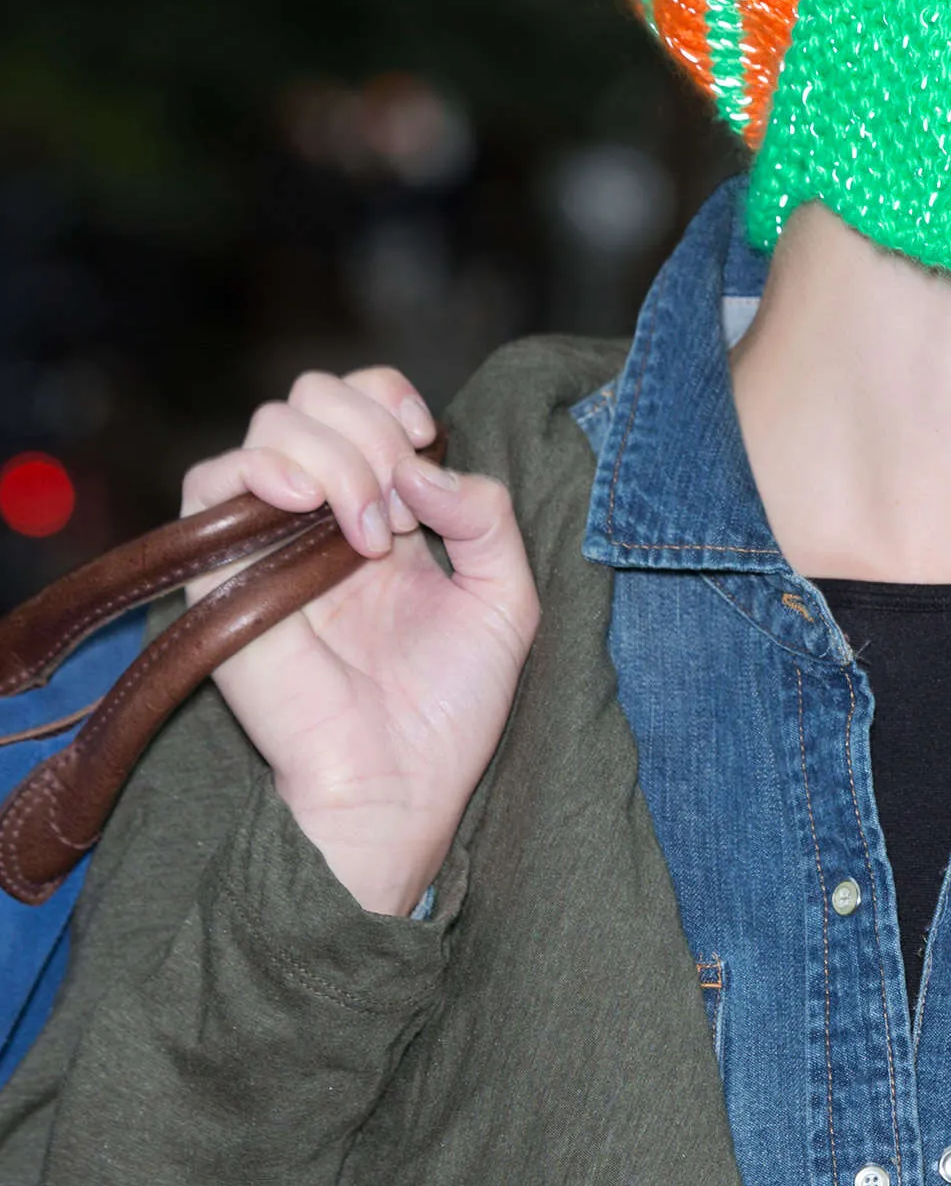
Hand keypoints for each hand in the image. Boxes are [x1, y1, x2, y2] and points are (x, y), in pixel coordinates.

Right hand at [180, 367, 539, 915]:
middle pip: (313, 399)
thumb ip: (486, 515)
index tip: (425, 439)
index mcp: (385, 512)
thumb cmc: (452, 706)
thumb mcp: (507, 596)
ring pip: (269, 427)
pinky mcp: (221, 576)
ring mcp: (271, 541)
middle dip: (369, 428)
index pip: (362, 402)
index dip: (391, 399)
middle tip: (400, 509)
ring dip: (334, 455)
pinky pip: (208, 482)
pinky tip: (310, 505)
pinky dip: (263, 468)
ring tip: (370, 530)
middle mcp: (322, 517)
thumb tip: (422, 468)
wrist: (398, 787)